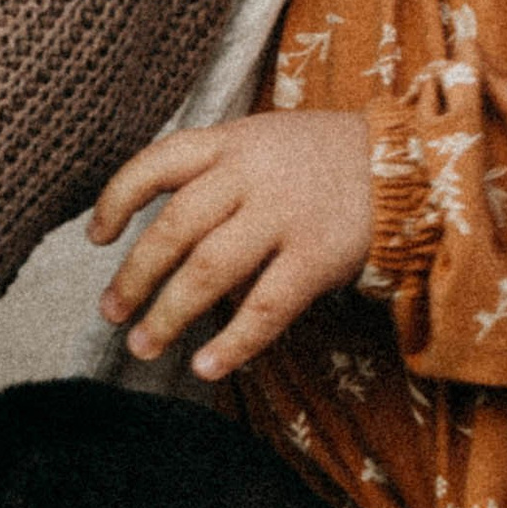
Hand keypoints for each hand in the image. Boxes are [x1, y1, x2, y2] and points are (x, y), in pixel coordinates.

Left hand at [93, 108, 372, 378]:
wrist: (410, 165)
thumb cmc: (325, 159)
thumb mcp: (265, 141)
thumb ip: (216, 173)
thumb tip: (160, 235)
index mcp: (231, 142)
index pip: (156, 164)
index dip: (117, 199)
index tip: (97, 237)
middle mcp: (250, 175)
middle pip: (173, 228)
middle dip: (134, 276)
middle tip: (110, 313)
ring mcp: (284, 214)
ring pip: (208, 270)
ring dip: (169, 314)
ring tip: (142, 346)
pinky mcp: (318, 256)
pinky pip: (266, 306)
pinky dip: (232, 341)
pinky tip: (206, 366)